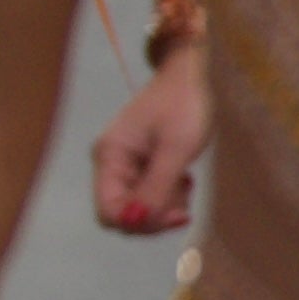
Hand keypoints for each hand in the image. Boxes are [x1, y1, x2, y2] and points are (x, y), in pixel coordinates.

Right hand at [92, 49, 208, 233]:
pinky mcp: (139, 163)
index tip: (174, 214)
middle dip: (155, 215)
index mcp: (111, 157)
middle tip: (185, 204)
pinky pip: (147, 193)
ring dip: (165, 205)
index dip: (139, 221)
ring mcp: (124, 164)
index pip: (109, 211)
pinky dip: (167, 194)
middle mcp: (111, 163)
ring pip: (138, 206)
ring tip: (186, 183)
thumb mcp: (175, 150)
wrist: (189, 76)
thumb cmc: (183, 107)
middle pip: (123, 213)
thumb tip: (136, 223)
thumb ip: (156, 189)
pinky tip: (183, 178)